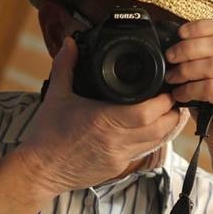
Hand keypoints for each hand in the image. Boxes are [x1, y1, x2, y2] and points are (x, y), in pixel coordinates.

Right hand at [15, 37, 185, 195]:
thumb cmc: (47, 134)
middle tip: (172, 97)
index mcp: (105, 120)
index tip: (167, 88)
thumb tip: (69, 42)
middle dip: (171, 112)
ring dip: (166, 126)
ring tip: (168, 110)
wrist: (40, 170)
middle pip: (161, 127)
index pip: (147, 112)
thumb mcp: (56, 95)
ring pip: (157, 142)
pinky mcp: (119, 168)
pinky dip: (153, 139)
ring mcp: (120, 157)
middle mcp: (117, 141)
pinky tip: (152, 128)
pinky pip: (145, 152)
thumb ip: (65, 65)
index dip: (164, 100)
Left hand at [164, 19, 212, 156]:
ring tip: (171, 78)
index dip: (201, 26)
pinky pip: (212, 87)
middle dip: (188, 48)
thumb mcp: (205, 80)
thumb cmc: (212, 111)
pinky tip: (180, 95)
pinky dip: (191, 89)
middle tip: (169, 58)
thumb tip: (171, 45)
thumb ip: (198, 61)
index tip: (179, 34)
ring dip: (187, 69)